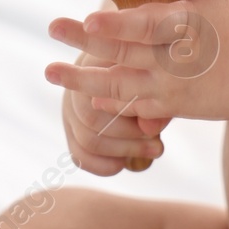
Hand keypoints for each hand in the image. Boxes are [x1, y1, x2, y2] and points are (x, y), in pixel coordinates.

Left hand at [45, 0, 228, 121]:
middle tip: (52, 27)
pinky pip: (136, 107)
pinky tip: (87, 95)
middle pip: (124, 53)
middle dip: (83, 42)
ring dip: (82, 79)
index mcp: (191, 26)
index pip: (148, 25)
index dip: (117, 25)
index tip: (89, 19)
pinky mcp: (174, 107)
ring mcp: (173, 87)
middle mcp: (176, 60)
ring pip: (121, 86)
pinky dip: (111, 103)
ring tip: (49, 70)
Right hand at [59, 51, 171, 175]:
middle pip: (91, 118)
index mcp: (92, 63)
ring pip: (88, 140)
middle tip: (158, 143)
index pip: (99, 87)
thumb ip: (155, 103)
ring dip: (124, 151)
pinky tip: (127, 163)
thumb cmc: (151, 74)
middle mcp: (75, 86)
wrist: (134, 72)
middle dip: (129, 135)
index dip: (126, 108)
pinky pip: (80, 157)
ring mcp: (70, 111)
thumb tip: (149, 130)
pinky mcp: (72, 133)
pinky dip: (105, 165)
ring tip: (155, 150)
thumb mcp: (157, 81)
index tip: (153, 123)